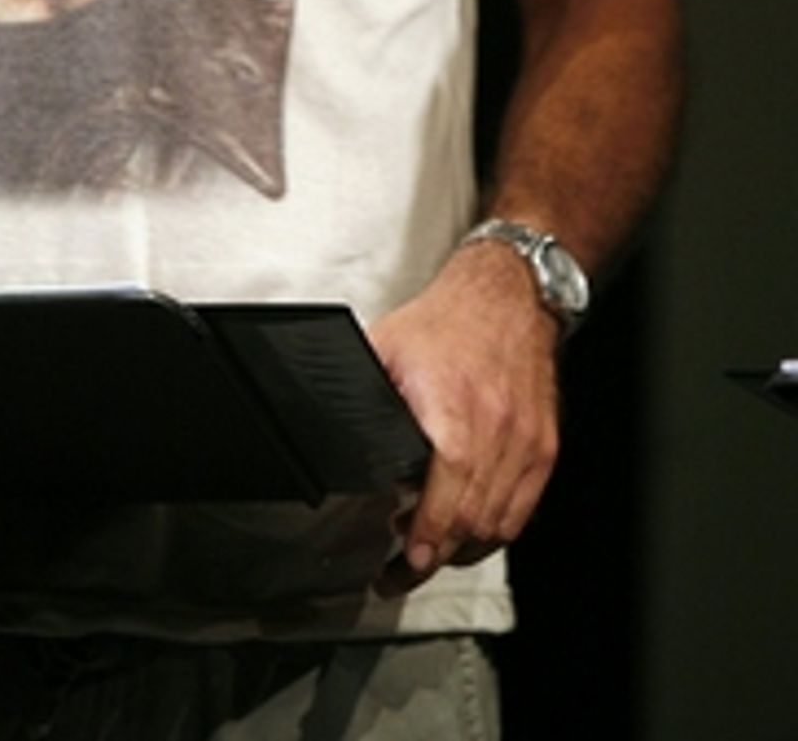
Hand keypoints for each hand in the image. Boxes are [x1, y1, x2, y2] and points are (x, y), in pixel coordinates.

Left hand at [368, 240, 560, 595]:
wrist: (507, 297)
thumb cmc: (446, 322)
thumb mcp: (387, 348)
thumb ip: (362, 394)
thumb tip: (322, 421)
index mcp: (452, 404)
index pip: (449, 484)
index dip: (429, 532)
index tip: (409, 558)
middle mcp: (496, 426)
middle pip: (472, 516)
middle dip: (435, 555)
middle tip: (401, 569)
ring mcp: (524, 441)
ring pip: (498, 524)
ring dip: (462, 549)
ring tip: (430, 551)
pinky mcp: (543, 448)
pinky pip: (521, 512)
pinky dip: (494, 531)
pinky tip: (468, 532)